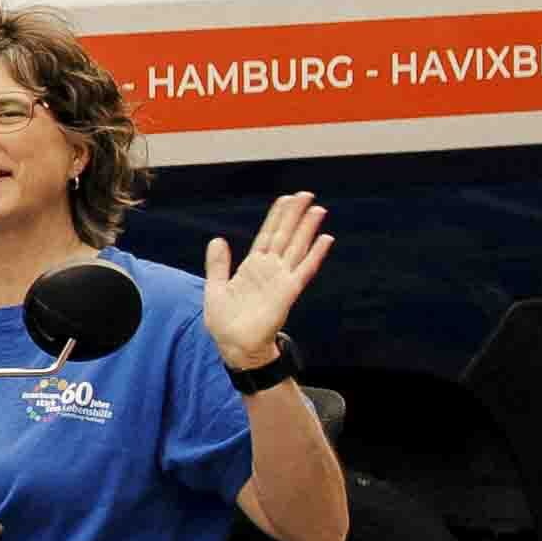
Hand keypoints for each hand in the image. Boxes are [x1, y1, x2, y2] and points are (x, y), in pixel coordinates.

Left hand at [200, 194, 331, 368]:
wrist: (233, 346)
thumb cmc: (225, 321)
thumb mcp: (215, 287)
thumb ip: (218, 263)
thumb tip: (218, 239)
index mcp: (252, 267)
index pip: (268, 235)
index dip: (277, 217)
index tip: (286, 199)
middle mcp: (269, 269)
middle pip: (285, 235)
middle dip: (295, 215)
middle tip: (307, 194)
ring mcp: (280, 279)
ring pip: (296, 247)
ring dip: (308, 229)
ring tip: (319, 210)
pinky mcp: (287, 292)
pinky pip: (304, 269)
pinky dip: (315, 254)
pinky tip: (326, 239)